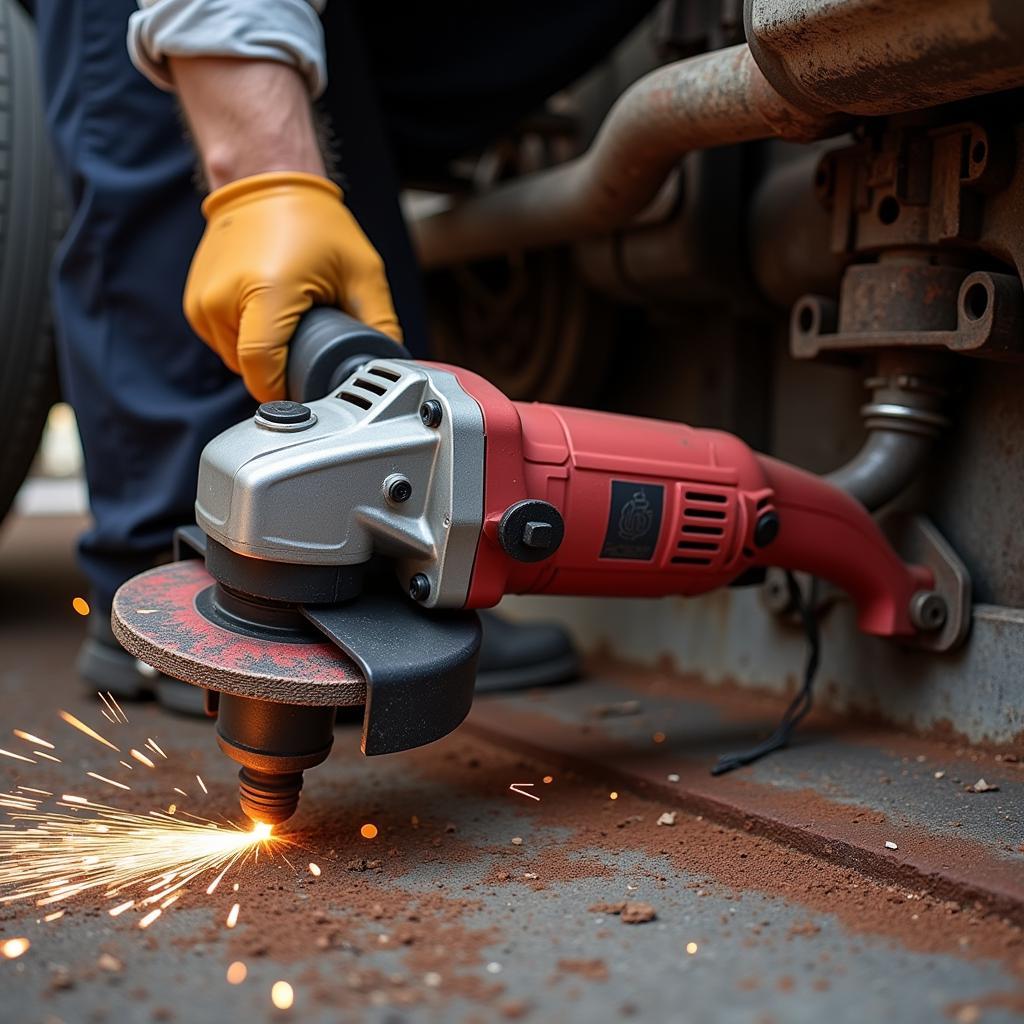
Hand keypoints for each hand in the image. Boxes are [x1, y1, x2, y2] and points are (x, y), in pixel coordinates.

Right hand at [184, 172, 400, 401]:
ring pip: (236, 360)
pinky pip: (225, 343)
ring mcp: (202, 303)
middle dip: (282, 369)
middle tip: (310, 343)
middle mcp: (223, 300)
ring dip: (264, 355)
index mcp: (265, 293)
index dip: (286, 392)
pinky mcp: (195, 304)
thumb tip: (389, 364)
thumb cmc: (313, 221)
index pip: (262, 371)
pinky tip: (267, 316)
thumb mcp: (363, 272)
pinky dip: (247, 338)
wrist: (267, 181)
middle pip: (252, 370)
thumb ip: (380, 324)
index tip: (307, 394)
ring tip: (289, 321)